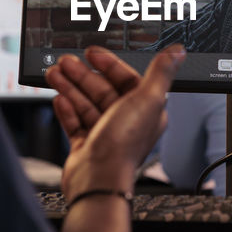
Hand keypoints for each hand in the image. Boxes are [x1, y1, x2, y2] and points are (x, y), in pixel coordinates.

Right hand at [45, 45, 184, 197]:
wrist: (98, 179)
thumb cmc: (124, 145)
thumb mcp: (147, 100)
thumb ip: (161, 73)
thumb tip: (177, 52)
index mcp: (145, 111)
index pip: (127, 80)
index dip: (109, 65)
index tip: (93, 54)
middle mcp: (126, 123)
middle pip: (102, 90)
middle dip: (83, 74)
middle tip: (66, 62)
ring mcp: (105, 135)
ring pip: (86, 104)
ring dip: (70, 87)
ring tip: (55, 74)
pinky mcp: (86, 146)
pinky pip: (75, 123)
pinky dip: (67, 110)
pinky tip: (59, 98)